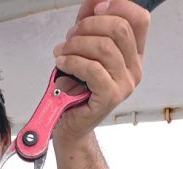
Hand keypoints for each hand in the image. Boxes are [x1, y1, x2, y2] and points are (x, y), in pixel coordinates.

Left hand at [52, 0, 149, 141]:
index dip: (118, 6)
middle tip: (70, 37)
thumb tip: (93, 0)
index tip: (95, 8)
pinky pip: (92, 68)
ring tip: (61, 52)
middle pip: (119, 29)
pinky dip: (72, 61)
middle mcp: (134, 69)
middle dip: (89, 26)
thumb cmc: (76, 89)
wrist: (70, 125)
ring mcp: (124, 84)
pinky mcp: (110, 96)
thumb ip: (90, 25)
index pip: (139, 20)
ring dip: (76, 44)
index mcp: (133, 55)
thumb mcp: (84, 50)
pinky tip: (61, 63)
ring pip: (104, 47)